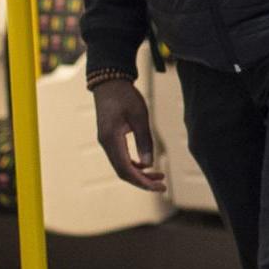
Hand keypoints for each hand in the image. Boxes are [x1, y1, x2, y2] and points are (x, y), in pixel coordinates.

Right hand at [93, 77, 165, 191]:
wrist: (109, 82)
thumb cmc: (125, 96)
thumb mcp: (140, 116)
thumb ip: (144, 140)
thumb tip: (149, 163)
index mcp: (111, 140)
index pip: (125, 169)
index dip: (142, 181)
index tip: (159, 187)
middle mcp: (106, 144)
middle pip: (123, 172)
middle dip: (142, 181)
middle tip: (163, 186)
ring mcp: (106, 142)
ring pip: (122, 166)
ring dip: (139, 173)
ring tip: (159, 177)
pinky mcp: (110, 139)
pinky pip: (121, 158)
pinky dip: (134, 165)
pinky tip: (147, 165)